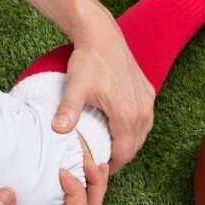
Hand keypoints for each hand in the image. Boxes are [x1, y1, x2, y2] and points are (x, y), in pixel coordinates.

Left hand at [52, 19, 154, 172]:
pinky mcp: (148, 92)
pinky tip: (117, 128)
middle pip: (134, 147)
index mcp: (128, 114)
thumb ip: (68, 110)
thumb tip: (57, 131)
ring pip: (141, 134)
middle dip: (118, 158)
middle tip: (98, 162)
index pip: (123, 154)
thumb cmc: (89, 61)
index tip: (94, 170)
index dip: (109, 166)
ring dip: (127, 144)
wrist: (103, 35)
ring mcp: (148, 101)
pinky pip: (144, 119)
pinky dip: (133, 129)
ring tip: (107, 148)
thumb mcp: (76, 87)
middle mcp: (143, 110)